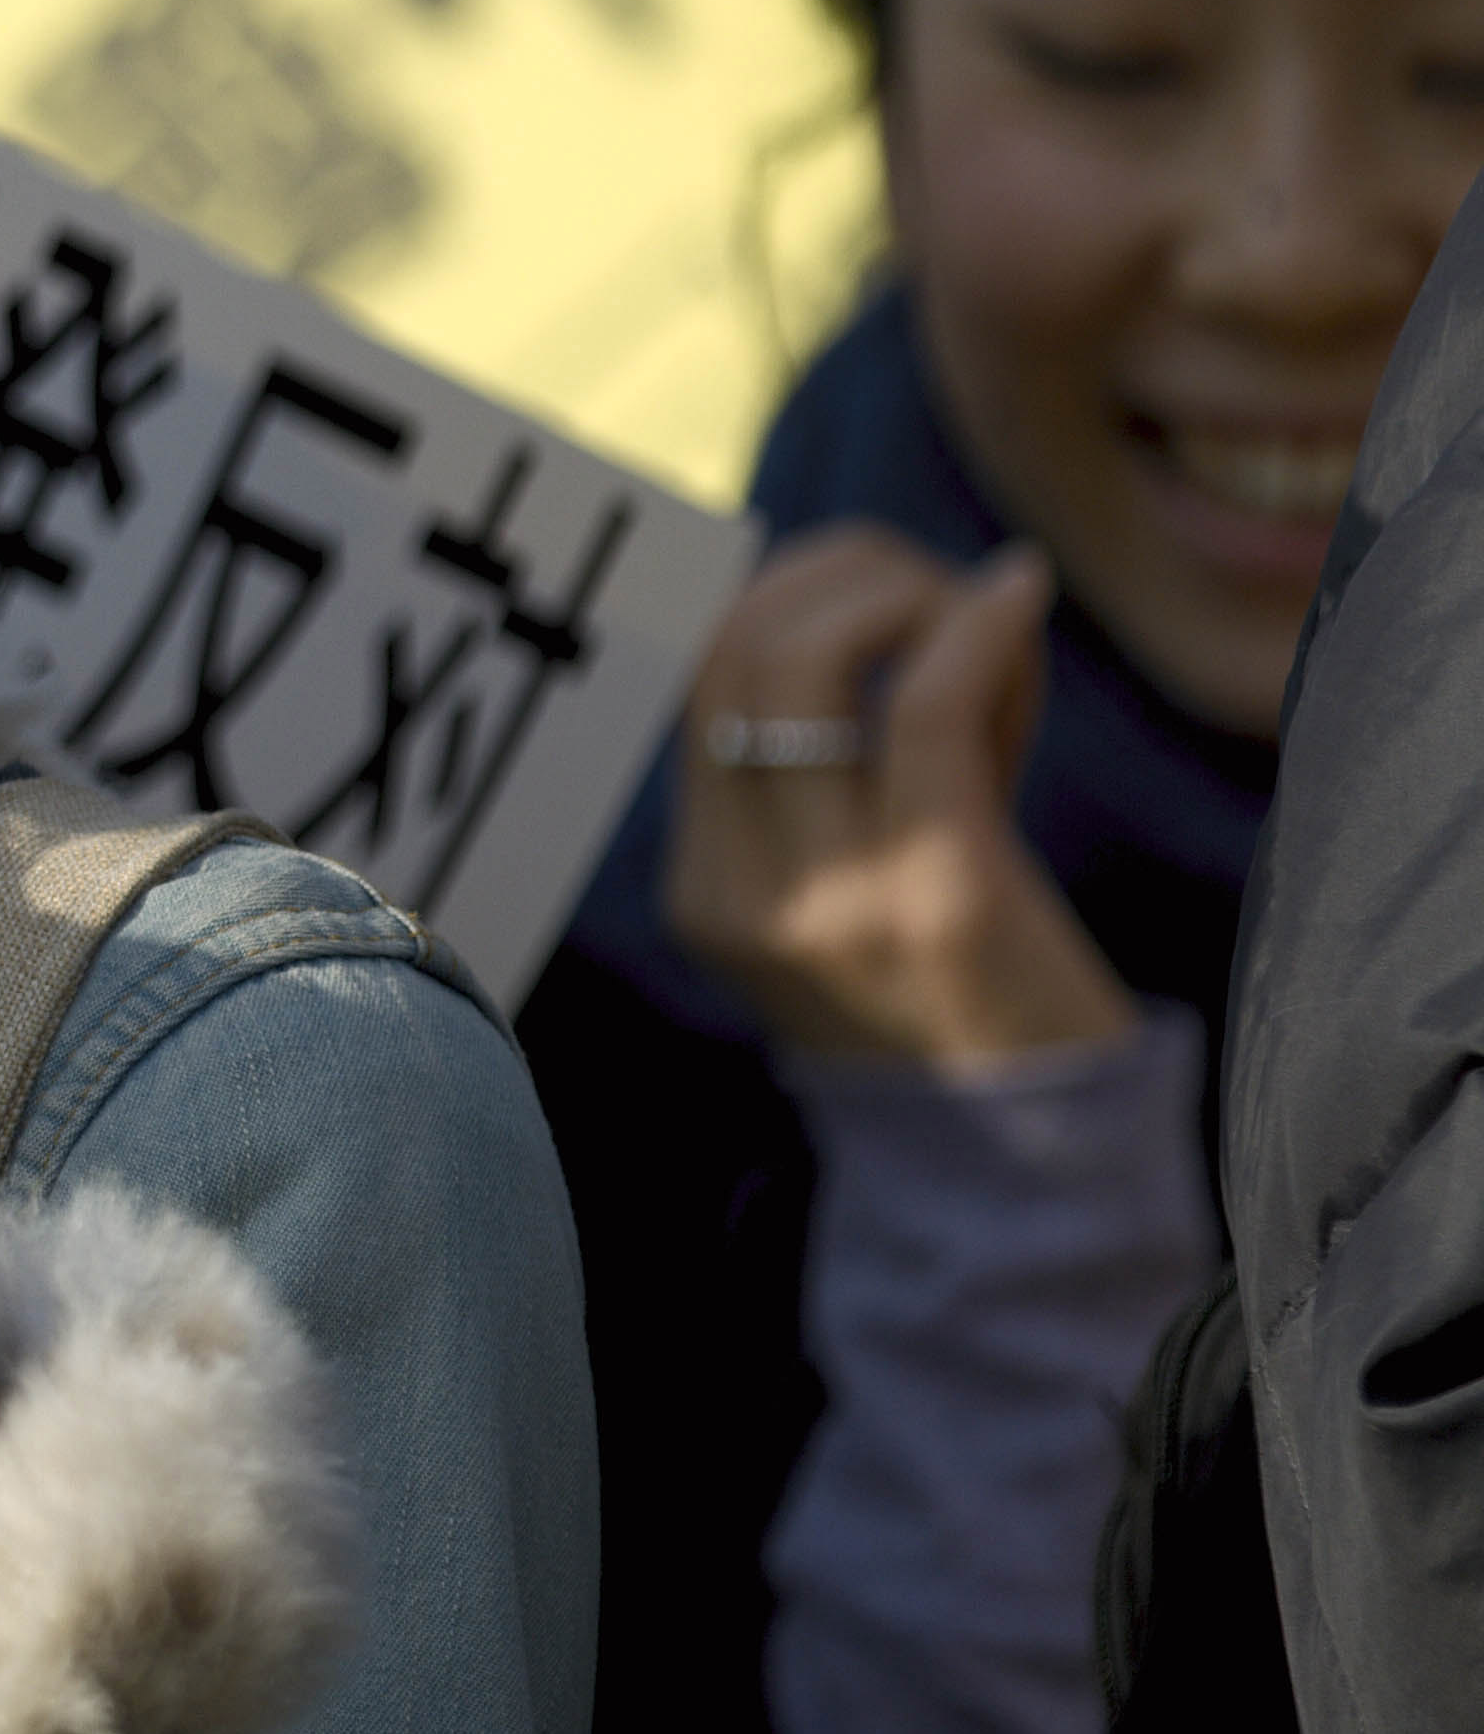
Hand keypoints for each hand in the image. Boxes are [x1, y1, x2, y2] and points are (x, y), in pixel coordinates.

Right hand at [663, 526, 1136, 1067]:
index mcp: (704, 890)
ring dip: (903, 592)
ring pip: (812, 660)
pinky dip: (976, 622)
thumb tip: (860, 583)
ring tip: (980, 608)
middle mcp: (743, 892)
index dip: (779, 595)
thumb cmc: (967, 995)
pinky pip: (925, 704)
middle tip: (924, 579)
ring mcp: (830, 895)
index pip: (696, 681)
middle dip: (834, 573)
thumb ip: (835, 758)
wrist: (1038, 1159)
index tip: (866, 582)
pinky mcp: (936, 891)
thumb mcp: (855, 881)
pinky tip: (1020, 594)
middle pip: (734, 651)